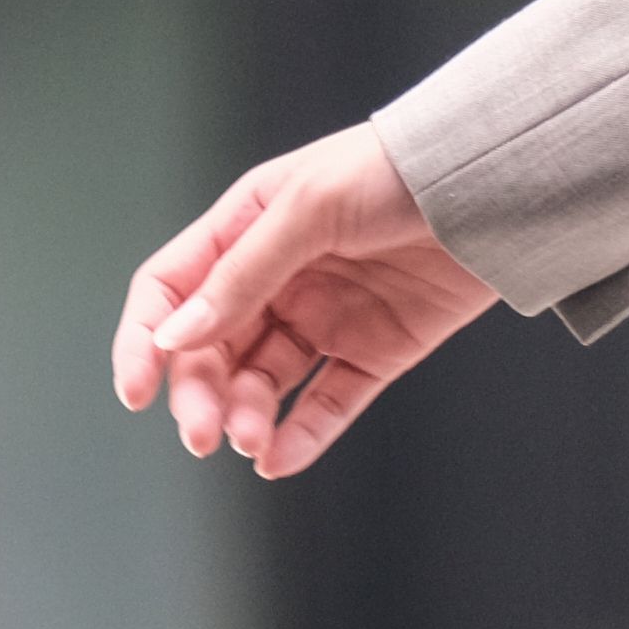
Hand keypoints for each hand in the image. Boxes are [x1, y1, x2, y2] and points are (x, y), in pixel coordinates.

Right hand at [107, 122, 496, 476]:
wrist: (490, 184)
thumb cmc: (393, 169)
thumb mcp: (307, 207)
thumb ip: (242, 274)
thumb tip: (176, 334)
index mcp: (247, 227)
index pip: (173, 289)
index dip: (145, 338)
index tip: (137, 392)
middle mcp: (278, 277)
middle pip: (213, 348)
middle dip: (199, 394)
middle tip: (202, 434)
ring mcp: (326, 317)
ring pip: (265, 383)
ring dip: (248, 417)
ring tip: (252, 441)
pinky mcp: (375, 352)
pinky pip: (327, 404)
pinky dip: (301, 436)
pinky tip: (280, 458)